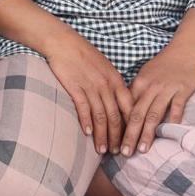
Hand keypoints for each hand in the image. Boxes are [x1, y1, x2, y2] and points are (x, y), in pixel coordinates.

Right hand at [44, 34, 133, 154]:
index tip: (131, 140)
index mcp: (116, 80)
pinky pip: (84, 108)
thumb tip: (117, 104)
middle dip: (118, 137)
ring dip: (103, 136)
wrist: (63, 42)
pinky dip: (87, 122)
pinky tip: (88, 134)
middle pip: (116, 116)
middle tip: (118, 153)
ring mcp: (91, 86)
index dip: (131, 127)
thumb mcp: (104, 68)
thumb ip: (112, 85)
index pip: (128, 108)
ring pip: (101, 116)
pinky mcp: (76, 87)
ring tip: (102, 150)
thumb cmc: (83, 54)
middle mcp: (106, 85)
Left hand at [121, 50, 194, 156]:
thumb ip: (136, 93)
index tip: (114, 141)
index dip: (120, 126)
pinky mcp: (182, 90)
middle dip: (130, 135)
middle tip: (124, 153)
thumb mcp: (145, 76)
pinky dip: (173, 120)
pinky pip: (176, 107)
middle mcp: (151, 88)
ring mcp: (167, 89)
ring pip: (154, 114)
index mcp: (139, 84)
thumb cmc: (162, 66)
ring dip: (147, 133)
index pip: (126, 108)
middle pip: (137, 114)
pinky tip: (168, 134)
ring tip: (142, 149)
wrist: (184, 51)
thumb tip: (124, 112)